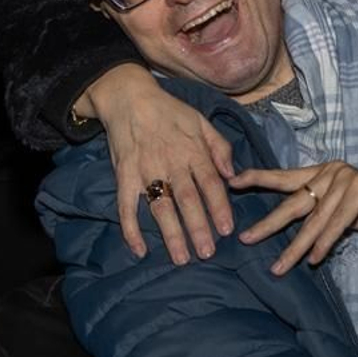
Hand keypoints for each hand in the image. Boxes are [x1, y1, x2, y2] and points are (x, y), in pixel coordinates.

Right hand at [80, 64, 236, 263]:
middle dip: (198, 228)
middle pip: (187, 200)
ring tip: (182, 258)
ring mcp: (145, 171)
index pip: (210, 183)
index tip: (227, 230)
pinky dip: (130, 229)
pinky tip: (139, 249)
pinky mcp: (124, 176)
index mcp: (193, 150)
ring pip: (161, 207)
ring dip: (171, 235)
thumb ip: (220, 148)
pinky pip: (126, 206)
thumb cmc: (170, 111)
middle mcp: (171, 163)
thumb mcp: (202, 121)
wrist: (130, 98)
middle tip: (207, 253)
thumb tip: (233, 176)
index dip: (219, 207)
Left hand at [232, 161, 357, 275]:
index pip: (285, 177)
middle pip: (293, 202)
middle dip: (268, 224)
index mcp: (322, 173)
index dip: (258, 178)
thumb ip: (314, 216)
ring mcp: (347, 178)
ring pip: (314, 219)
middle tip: (246, 239)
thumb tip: (284, 232)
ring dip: (296, 247)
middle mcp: (332, 171)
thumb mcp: (337, 214)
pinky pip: (336, 222)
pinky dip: (324, 243)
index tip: (231, 181)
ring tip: (279, 267)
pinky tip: (314, 259)